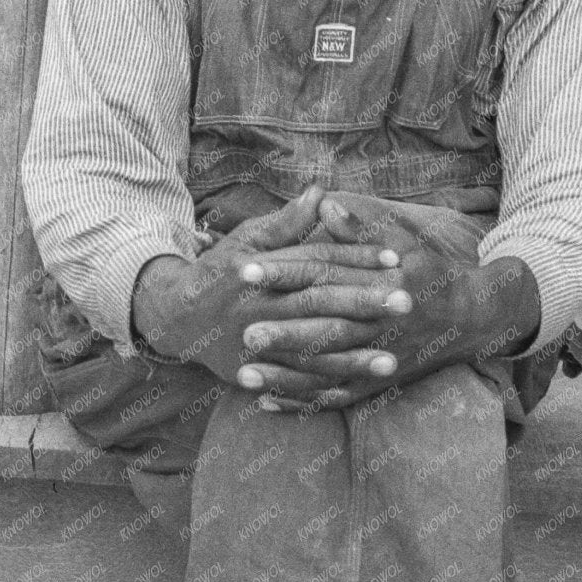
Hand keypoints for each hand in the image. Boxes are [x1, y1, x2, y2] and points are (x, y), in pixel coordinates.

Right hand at [130, 185, 408, 386]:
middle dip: (363, 305)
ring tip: (392, 361)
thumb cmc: (219, 272)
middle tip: (406, 302)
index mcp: (261, 274)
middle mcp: (259, 311)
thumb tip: (320, 192)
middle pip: (318, 307)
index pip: (315, 263)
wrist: (175, 318)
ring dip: (352, 359)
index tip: (393, 259)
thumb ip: (286, 222)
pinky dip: (324, 388)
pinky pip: (293, 385)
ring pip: (309, 354)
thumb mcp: (247, 240)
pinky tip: (356, 389)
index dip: (355, 260)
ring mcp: (255, 347)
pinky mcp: (253, 374)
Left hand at [235, 194, 541, 413]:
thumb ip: (360, 230)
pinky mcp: (376, 385)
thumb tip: (323, 202)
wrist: (474, 319)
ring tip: (243, 376)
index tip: (244, 269)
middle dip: (285, 334)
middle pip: (326, 329)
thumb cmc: (432, 275)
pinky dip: (301, 404)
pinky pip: (334, 398)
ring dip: (285, 377)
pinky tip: (266, 403)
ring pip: (327, 372)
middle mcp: (380, 326)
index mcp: (382, 285)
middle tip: (244, 333)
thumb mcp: (404, 245)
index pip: (324, 274)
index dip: (284, 271)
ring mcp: (378, 360)